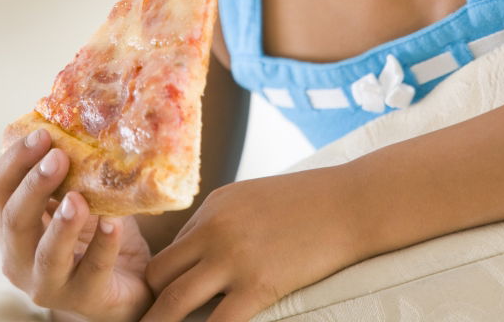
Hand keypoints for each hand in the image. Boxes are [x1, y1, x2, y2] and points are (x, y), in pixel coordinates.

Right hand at [0, 128, 152, 321]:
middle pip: (14, 220)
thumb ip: (73, 167)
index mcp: (14, 224)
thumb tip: (86, 115)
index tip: (41, 133)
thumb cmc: (95, 231)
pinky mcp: (85, 298)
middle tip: (58, 158)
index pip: (0, 187)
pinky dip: (103, 245)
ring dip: (61, 225)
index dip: (16, 159)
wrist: (128, 281)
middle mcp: (21, 256)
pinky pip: (92, 272)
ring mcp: (49, 283)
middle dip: (33, 186)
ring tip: (77, 199)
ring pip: (46, 256)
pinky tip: (114, 224)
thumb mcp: (80, 194)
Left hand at [142, 166, 356, 321]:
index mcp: (213, 205)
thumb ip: (226, 223)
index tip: (175, 303)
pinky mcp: (258, 284)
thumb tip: (207, 256)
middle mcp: (213, 228)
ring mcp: (233, 256)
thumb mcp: (256, 198)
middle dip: (153, 304)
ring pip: (173, 301)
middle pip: (159, 274)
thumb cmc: (310, 201)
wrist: (349, 202)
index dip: (172, 281)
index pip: (174, 250)